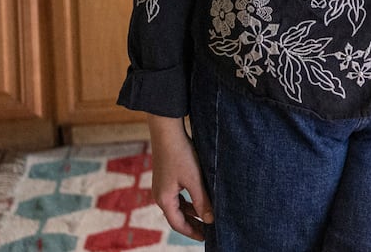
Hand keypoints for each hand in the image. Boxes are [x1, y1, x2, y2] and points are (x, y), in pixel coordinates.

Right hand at [146, 113, 213, 240]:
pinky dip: (188, 202)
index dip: (192, 232)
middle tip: (207, 232)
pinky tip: (199, 200)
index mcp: (164, 199)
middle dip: (192, 224)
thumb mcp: (194, 180)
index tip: (206, 238)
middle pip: (177, 216)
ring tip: (206, 218)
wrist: (168, 132)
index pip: (178, 224)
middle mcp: (160, 195)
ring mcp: (162, 186)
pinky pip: (177, 196)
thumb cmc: (181, 155)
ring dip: (191, 212)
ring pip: (178, 206)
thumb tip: (211, 220)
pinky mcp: (166, 177)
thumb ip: (202, 201)